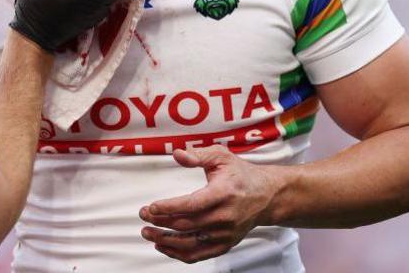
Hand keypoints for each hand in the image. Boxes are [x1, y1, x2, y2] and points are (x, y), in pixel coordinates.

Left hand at [137, 146, 279, 263]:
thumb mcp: (221, 157)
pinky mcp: (225, 244)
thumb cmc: (240, 174)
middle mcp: (226, 216)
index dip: (170, 207)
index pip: (193, 204)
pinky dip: (179, 254)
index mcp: (224, 193)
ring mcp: (226, 233)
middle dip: (161, 221)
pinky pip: (200, 254)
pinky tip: (163, 246)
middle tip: (143, 215)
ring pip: (191, 242)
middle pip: (188, 224)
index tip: (151, 207)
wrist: (266, 196)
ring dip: (166, 240)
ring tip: (147, 232)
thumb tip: (177, 154)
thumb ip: (198, 155)